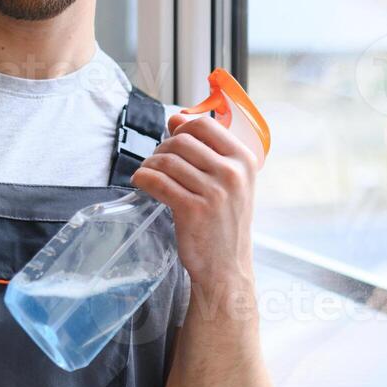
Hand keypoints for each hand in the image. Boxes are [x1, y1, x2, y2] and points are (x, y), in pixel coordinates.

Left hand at [130, 112, 258, 287]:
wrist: (226, 267)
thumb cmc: (225, 223)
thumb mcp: (230, 183)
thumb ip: (207, 150)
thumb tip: (176, 119)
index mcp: (244, 161)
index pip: (205, 125)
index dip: (182, 128)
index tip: (173, 139)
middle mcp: (232, 173)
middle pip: (182, 141)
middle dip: (162, 148)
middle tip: (157, 162)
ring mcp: (214, 192)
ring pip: (167, 161)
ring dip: (150, 164)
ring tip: (148, 174)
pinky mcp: (193, 210)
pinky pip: (158, 182)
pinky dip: (143, 178)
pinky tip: (141, 183)